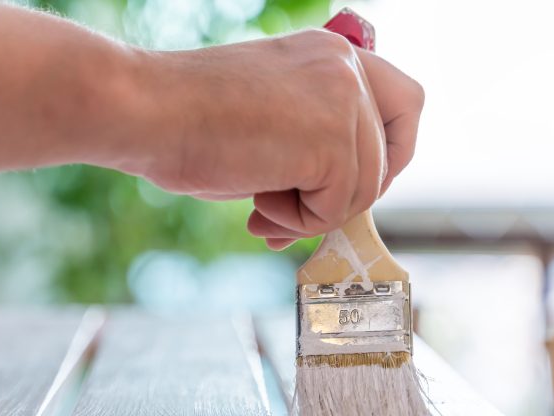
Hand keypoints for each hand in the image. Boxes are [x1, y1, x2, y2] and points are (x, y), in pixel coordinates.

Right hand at [124, 29, 423, 248]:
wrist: (149, 113)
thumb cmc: (190, 119)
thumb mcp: (272, 117)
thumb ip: (315, 140)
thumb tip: (339, 196)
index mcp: (331, 56)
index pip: (404, 102)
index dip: (391, 152)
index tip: (353, 184)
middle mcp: (346, 69)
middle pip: (395, 149)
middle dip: (357, 191)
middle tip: (306, 208)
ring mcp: (343, 101)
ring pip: (365, 188)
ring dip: (311, 212)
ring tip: (261, 206)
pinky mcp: (331, 142)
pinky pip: (337, 208)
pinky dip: (298, 221)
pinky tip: (258, 204)